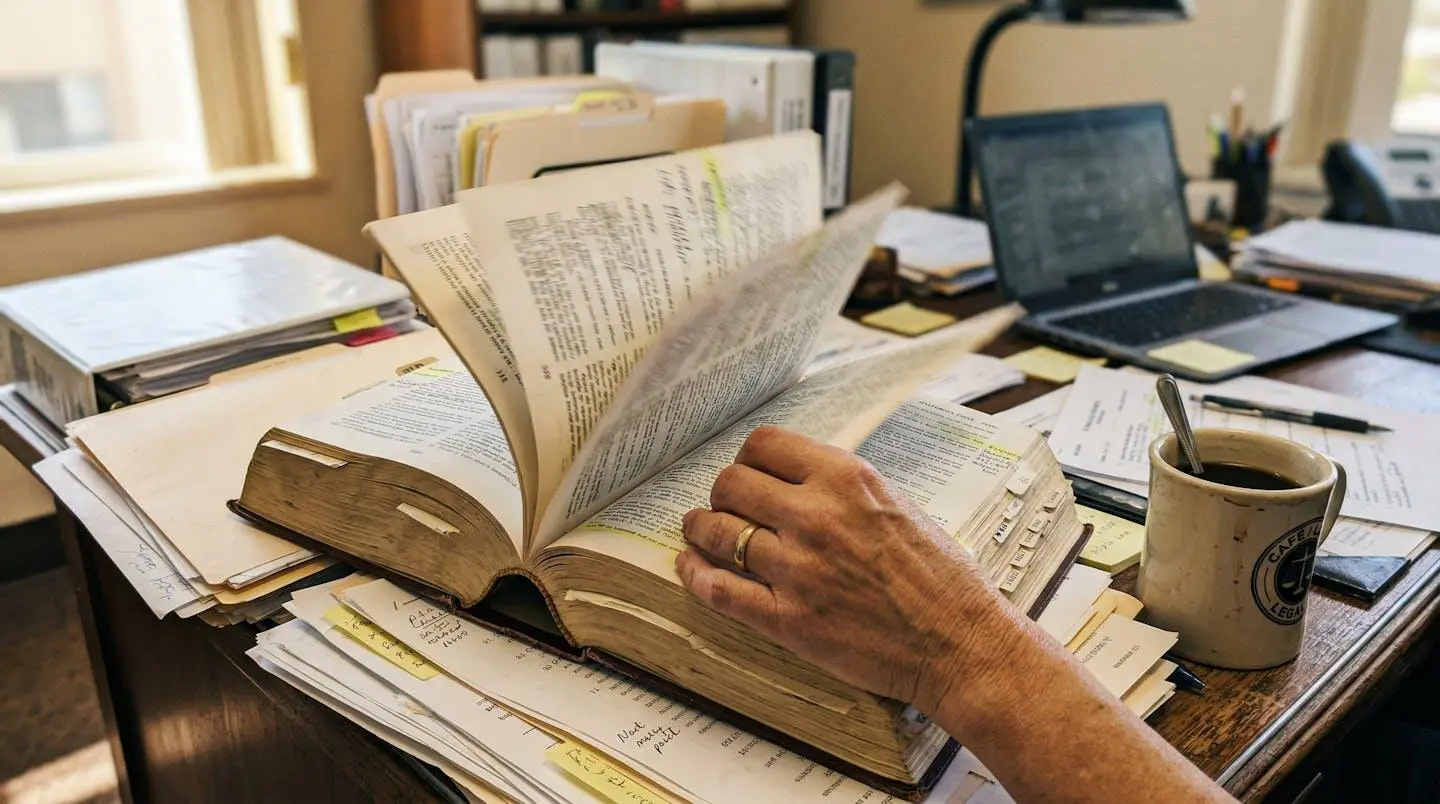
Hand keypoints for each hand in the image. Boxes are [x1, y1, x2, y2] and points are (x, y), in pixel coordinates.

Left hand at [675, 425, 1007, 710]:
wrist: (959, 643)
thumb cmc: (939, 576)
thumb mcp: (896, 502)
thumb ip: (841, 487)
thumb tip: (791, 478)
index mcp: (846, 479)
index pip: (764, 444)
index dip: (746, 458)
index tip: (748, 472)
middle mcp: (815, 516)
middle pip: (731, 483)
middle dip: (721, 493)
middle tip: (724, 505)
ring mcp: (797, 569)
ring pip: (715, 532)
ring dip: (699, 530)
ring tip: (696, 531)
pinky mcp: (787, 619)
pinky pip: (718, 589)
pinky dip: (694, 575)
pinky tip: (689, 567)